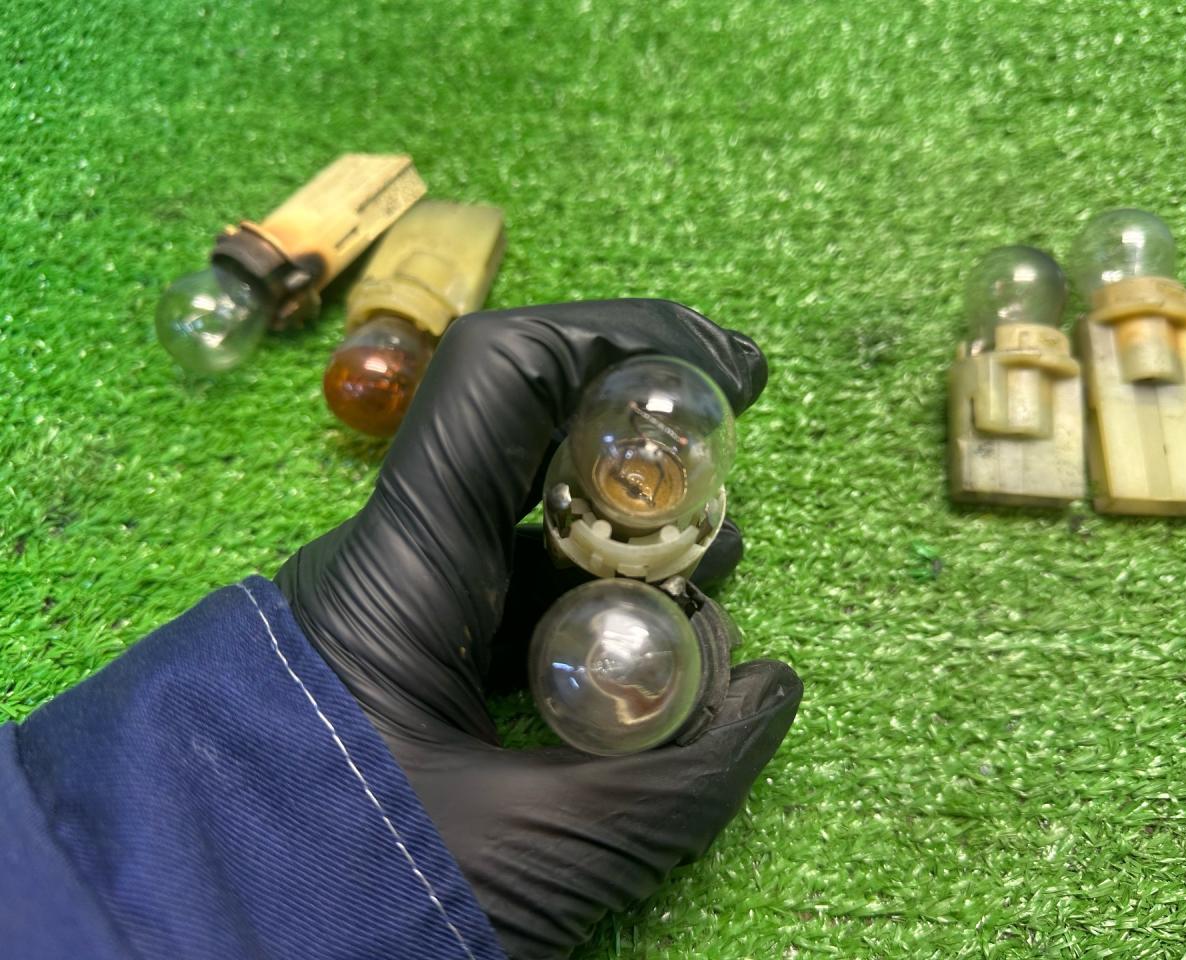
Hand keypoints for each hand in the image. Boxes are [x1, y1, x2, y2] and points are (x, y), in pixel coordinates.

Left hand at [276, 299, 802, 958]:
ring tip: (717, 586)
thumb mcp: (543, 848)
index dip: (627, 338)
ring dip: (632, 542)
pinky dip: (597, 613)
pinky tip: (659, 658)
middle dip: (647, 449)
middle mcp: (397, 563)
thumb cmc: (351, 895)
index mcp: (402, 566)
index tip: (729, 375)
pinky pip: (517, 605)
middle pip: (532, 441)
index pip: (504, 374)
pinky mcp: (416, 666)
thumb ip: (686, 775)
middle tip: (730, 496)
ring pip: (531, 531)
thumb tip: (773, 682)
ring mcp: (405, 615)